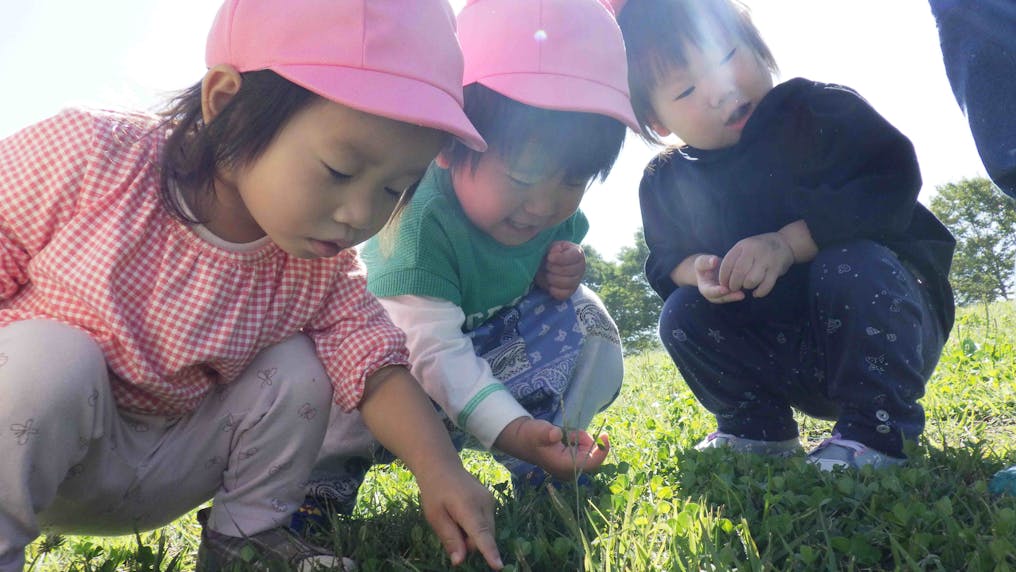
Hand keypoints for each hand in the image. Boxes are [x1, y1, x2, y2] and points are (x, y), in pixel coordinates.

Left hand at [356, 367, 502, 568]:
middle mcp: (485, 504)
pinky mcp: (491, 501)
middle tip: (450, 527)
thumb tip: (460, 561)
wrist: (442, 466)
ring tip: (455, 518)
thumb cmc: (435, 491)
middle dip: (468, 542)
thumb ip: (449, 538)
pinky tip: (462, 514)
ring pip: (485, 531)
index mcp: (468, 508)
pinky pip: (486, 523)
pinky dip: (475, 526)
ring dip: (472, 534)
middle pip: (482, 537)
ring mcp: (490, 502)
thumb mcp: (435, 517)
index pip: (481, 534)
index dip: (489, 551)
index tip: (498, 566)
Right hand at [496, 417, 609, 480]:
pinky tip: (564, 440)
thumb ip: (546, 432)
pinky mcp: (571, 463)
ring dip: (580, 439)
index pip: (591, 463)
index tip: (606, 436)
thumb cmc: (530, 435)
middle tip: (570, 433)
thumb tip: (556, 434)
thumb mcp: (537, 430)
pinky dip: (578, 441)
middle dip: (585, 441)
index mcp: (563, 466)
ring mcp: (571, 468)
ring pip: (588, 450)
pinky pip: (584, 449)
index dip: (601, 452)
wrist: (522, 438)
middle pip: (592, 455)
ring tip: (563, 436)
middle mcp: (569, 471)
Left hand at [535, 241, 585, 299]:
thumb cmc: (550, 254)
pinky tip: (550, 285)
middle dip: (553, 268)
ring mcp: (577, 281)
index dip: (560, 258)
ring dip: (552, 279)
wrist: (545, 267)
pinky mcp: (571, 291)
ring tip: (548, 274)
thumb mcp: (551, 246)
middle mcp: (581, 267)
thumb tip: (554, 253)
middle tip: (547, 265)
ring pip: (566, 283)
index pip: (574, 256)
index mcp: (578, 253)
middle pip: (569, 271)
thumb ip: (554, 247)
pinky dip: (554, 291)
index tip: (549, 257)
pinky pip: (564, 294)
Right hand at [694, 254, 745, 303]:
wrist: (709, 267)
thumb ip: (706, 262)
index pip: (710, 291)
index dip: (716, 291)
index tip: (724, 289)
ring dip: (736, 296)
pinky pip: (735, 293)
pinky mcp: (730, 291)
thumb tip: (714, 260)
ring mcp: (722, 294)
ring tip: (745, 294)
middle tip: (740, 295)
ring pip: (729, 297)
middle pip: (721, 298)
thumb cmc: (704, 264)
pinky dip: (741, 291)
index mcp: (705, 287)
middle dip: (730, 297)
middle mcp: (714, 294)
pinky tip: (749, 287)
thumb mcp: (702, 261)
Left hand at [718, 232, 794, 297]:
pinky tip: (757, 293)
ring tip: (747, 286)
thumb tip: (723, 281)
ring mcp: (766, 259)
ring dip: (747, 287)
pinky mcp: (776, 269)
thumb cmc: (759, 248)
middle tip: (734, 288)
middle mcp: (754, 250)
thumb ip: (735, 260)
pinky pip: (765, 286)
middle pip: (738, 273)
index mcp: (743, 246)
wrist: (785, 242)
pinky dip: (759, 292)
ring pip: (751, 280)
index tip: (723, 284)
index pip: (727, 264)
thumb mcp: (745, 248)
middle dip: (734, 285)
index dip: (723, 277)